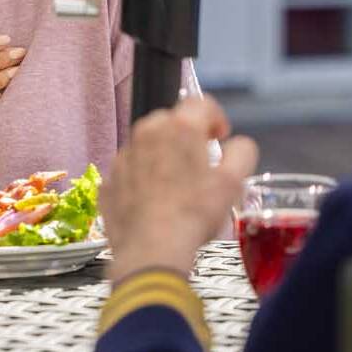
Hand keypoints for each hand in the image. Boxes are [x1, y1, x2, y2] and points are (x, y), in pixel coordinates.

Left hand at [101, 94, 257, 282]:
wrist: (151, 248)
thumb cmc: (194, 214)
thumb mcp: (233, 182)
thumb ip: (241, 153)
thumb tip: (238, 144)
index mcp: (180, 127)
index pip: (200, 103)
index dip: (215, 117)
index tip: (220, 136)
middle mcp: (147, 133)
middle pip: (170, 121)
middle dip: (186, 135)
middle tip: (200, 162)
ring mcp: (123, 155)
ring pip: (147, 144)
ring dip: (162, 155)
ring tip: (177, 186)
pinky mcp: (109, 178)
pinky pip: (130, 169)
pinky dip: (142, 178)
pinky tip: (155, 201)